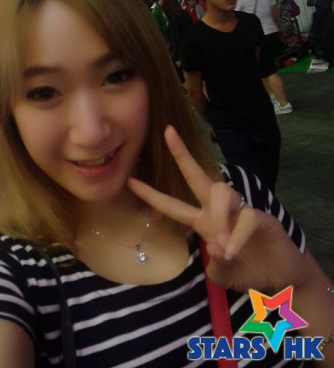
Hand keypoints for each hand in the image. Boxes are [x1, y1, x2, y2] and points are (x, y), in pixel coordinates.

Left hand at [128, 125, 309, 293]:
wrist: (281, 276)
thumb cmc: (247, 268)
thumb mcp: (222, 275)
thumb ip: (215, 267)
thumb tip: (216, 251)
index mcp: (203, 221)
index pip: (173, 205)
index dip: (151, 195)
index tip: (129, 180)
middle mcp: (219, 210)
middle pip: (197, 176)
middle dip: (182, 155)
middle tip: (167, 133)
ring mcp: (241, 211)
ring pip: (223, 192)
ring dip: (220, 218)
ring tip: (222, 247)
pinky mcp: (262, 218)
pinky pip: (247, 218)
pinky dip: (237, 236)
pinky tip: (233, 251)